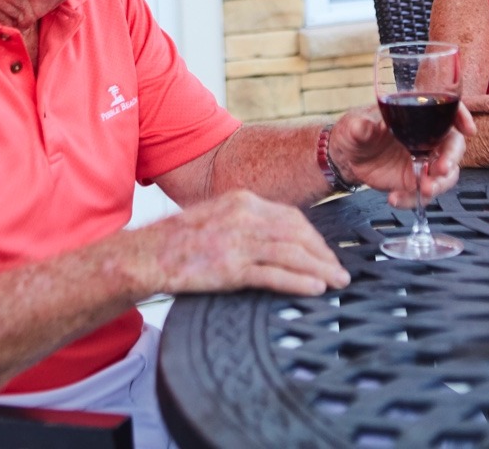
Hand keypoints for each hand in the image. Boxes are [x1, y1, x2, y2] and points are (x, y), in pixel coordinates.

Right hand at [143, 190, 349, 296]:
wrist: (148, 253)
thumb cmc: (180, 239)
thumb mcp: (217, 216)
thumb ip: (245, 220)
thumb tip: (274, 237)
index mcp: (243, 200)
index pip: (291, 216)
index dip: (313, 236)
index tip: (325, 252)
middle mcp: (245, 216)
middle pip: (298, 234)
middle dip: (323, 253)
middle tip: (340, 270)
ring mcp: (239, 241)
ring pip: (293, 254)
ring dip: (320, 269)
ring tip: (337, 282)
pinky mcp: (231, 267)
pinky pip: (275, 274)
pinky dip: (299, 282)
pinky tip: (315, 289)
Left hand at [328, 104, 473, 207]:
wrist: (345, 157)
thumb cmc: (353, 132)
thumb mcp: (353, 126)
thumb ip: (359, 127)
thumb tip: (363, 127)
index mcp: (416, 116)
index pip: (446, 112)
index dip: (461, 117)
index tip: (468, 129)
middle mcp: (425, 138)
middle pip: (453, 145)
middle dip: (451, 157)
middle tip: (442, 168)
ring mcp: (423, 161)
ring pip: (445, 174)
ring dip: (439, 183)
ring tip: (423, 190)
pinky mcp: (415, 181)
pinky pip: (424, 193)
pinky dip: (413, 199)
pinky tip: (395, 198)